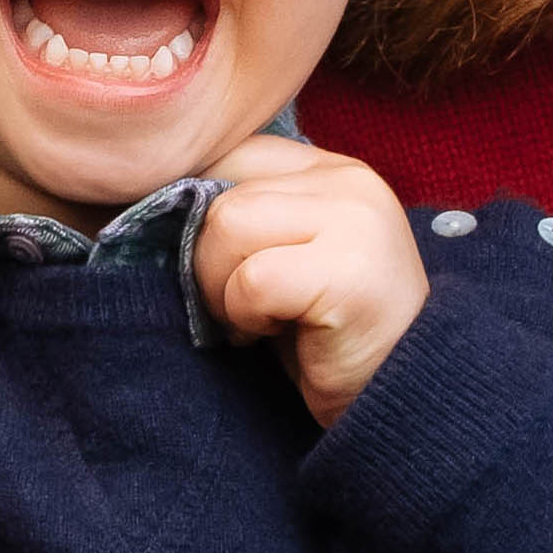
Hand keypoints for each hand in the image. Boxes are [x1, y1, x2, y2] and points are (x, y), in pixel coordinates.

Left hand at [191, 133, 429, 423]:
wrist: (399, 398)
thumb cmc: (327, 334)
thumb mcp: (286, 255)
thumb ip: (246, 214)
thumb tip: (153, 198)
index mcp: (332, 169)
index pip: (230, 153)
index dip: (198, 209)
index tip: (210, 262)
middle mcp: (350, 181)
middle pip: (222, 193)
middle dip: (210, 261)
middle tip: (248, 306)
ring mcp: (356, 221)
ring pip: (228, 226)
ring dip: (223, 289)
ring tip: (263, 319)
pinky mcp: (350, 272)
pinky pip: (252, 281)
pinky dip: (247, 317)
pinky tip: (278, 334)